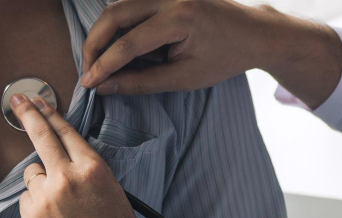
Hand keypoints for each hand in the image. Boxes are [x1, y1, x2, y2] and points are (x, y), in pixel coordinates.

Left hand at [9, 93, 158, 217]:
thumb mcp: (111, 193)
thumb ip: (86, 174)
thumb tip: (60, 164)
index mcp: (93, 168)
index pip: (65, 131)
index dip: (48, 113)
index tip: (36, 101)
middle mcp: (68, 177)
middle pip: (40, 135)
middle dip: (27, 114)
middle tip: (16, 99)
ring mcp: (47, 197)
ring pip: (32, 175)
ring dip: (40, 185)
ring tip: (62, 213)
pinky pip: (27, 201)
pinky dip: (35, 208)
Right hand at [79, 0, 341, 107]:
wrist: (253, 33)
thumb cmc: (224, 58)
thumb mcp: (184, 78)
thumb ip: (141, 82)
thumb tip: (105, 87)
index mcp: (180, 18)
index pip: (129, 43)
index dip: (104, 65)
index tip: (88, 83)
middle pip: (115, 14)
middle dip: (94, 43)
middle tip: (87, 70)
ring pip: (119, 5)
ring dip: (103, 32)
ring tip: (97, 60)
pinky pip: (132, 3)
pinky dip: (117, 23)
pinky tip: (113, 45)